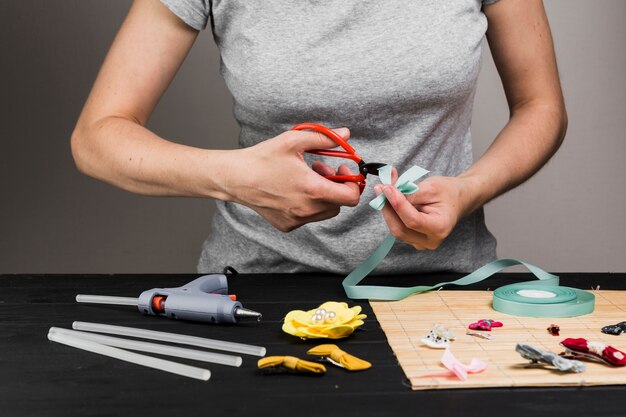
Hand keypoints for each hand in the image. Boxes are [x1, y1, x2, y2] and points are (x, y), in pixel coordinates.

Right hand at [225, 128, 360, 231]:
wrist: (236, 178)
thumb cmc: (262, 159)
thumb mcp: (294, 141)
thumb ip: (324, 137)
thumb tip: (345, 134)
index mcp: (313, 190)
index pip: (351, 197)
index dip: (353, 183)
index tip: (342, 170)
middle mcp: (306, 209)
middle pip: (339, 204)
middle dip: (335, 185)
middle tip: (320, 169)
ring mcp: (297, 220)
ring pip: (325, 211)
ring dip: (322, 195)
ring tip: (305, 178)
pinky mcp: (287, 225)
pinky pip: (308, 217)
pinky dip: (307, 204)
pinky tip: (293, 190)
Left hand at [375, 169, 473, 249]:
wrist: (457, 199)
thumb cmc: (448, 192)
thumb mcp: (431, 187)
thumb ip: (410, 193)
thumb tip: (388, 192)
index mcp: (440, 228)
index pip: (412, 220)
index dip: (397, 204)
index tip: (386, 187)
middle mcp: (430, 241)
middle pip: (400, 229)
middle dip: (387, 208)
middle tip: (380, 188)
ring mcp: (421, 243)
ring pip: (396, 228)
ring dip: (387, 209)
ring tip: (384, 189)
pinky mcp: (413, 239)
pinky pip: (398, 227)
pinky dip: (391, 212)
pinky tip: (389, 197)